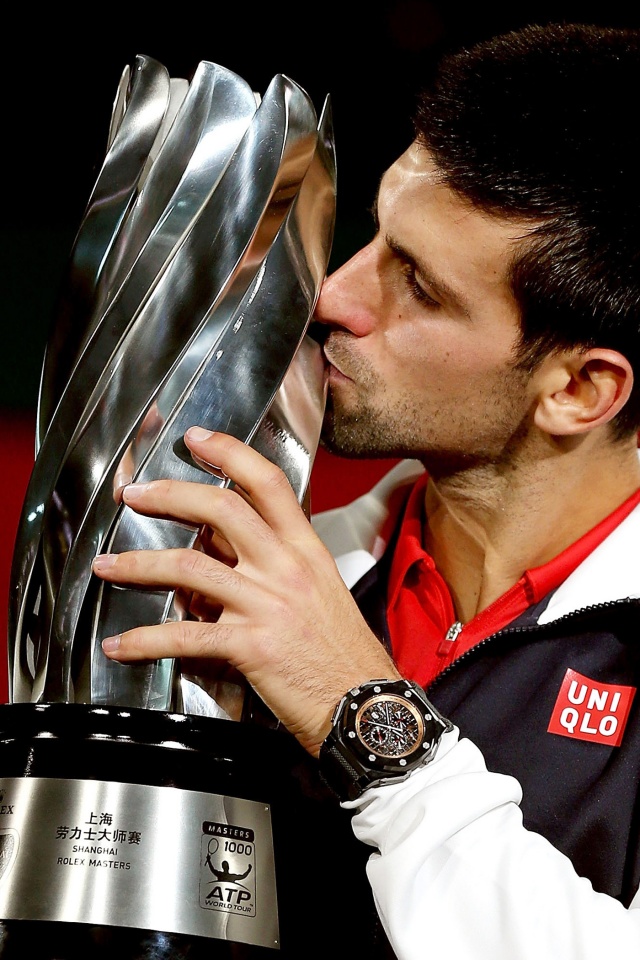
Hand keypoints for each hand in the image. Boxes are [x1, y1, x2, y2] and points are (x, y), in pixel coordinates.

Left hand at [92, 428, 399, 755]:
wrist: (364, 704)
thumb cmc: (342, 651)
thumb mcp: (320, 589)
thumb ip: (275, 563)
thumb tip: (224, 549)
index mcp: (305, 549)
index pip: (267, 483)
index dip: (229, 452)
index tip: (196, 438)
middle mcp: (285, 568)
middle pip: (221, 509)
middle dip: (168, 495)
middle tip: (134, 495)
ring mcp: (267, 605)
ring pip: (189, 566)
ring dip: (138, 563)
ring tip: (107, 565)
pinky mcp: (251, 646)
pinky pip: (185, 636)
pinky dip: (144, 640)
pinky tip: (121, 644)